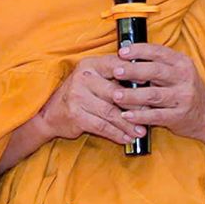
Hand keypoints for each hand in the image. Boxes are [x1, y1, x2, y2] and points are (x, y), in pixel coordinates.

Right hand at [33, 55, 148, 146]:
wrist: (51, 113)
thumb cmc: (80, 94)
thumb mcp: (94, 79)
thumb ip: (114, 76)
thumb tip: (146, 79)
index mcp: (91, 64)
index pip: (117, 66)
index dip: (136, 75)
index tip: (153, 85)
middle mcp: (83, 77)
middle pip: (116, 92)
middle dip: (136, 106)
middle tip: (152, 115)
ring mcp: (78, 96)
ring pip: (111, 112)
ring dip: (128, 124)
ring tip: (141, 132)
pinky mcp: (76, 115)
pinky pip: (101, 126)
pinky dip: (116, 134)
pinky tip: (126, 138)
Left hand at [110, 43, 204, 168]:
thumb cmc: (185, 89)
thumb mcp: (178, 71)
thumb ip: (158, 64)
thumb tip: (126, 55)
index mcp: (182, 63)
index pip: (158, 52)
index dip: (139, 50)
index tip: (121, 52)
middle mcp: (184, 78)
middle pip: (155, 71)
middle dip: (133, 70)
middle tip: (115, 71)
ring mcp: (182, 97)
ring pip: (153, 95)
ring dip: (132, 95)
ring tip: (115, 95)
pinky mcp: (179, 116)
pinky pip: (156, 116)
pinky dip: (140, 116)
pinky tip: (126, 115)